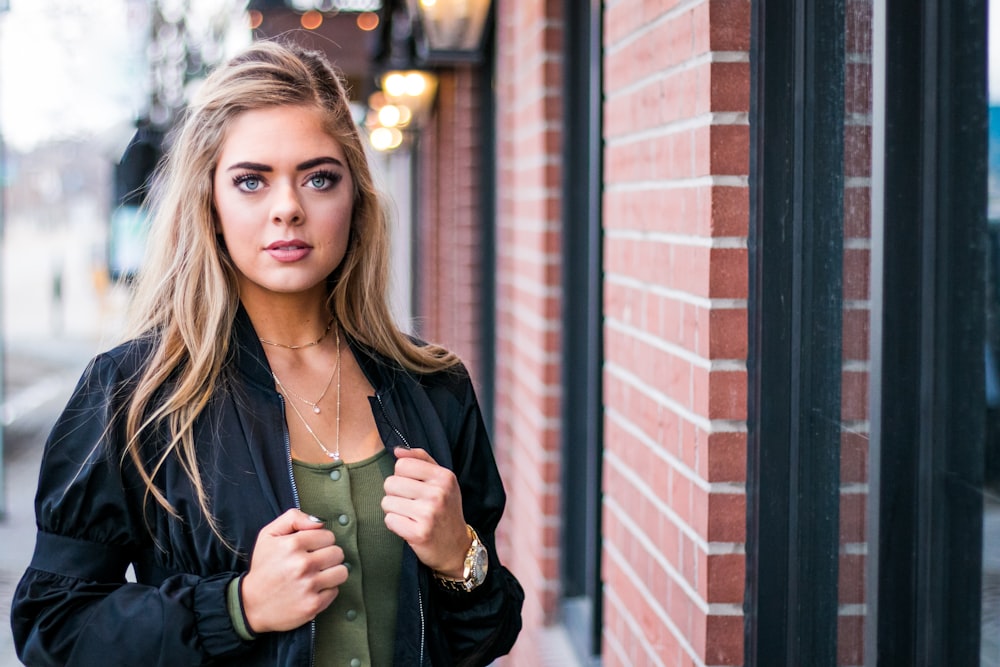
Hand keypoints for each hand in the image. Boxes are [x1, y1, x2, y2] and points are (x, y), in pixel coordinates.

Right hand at [241, 509, 346, 632]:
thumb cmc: (264, 567)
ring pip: (342, 572)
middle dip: (328, 556)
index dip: (321, 541)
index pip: (329, 536)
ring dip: (332, 573)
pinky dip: (326, 590)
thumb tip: (320, 521)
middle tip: (315, 562)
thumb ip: (294, 518)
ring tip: (317, 575)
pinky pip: (335, 591)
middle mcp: (302, 565)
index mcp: (293, 544)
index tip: (310, 548)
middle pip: (338, 553)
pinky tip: (312, 590)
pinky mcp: (313, 605)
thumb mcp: (269, 534)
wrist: (251, 604)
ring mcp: (308, 586)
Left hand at [382, 447, 471, 577]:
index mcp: (444, 476)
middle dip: (396, 494)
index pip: (402, 464)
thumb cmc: (445, 509)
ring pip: (386, 502)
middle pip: (390, 482)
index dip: (402, 476)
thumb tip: (397, 450)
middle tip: (411, 504)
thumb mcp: (442, 481)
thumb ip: (420, 459)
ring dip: (394, 510)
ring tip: (410, 516)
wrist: (456, 547)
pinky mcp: (419, 533)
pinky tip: (409, 527)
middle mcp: (438, 493)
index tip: (414, 487)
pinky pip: (389, 520)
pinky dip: (395, 525)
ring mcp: (429, 514)